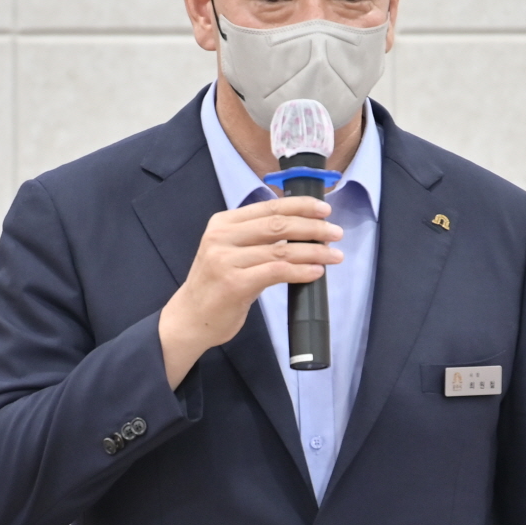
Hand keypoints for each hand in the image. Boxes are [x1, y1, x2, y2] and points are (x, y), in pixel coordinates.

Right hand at [159, 196, 341, 388]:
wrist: (189, 318)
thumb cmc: (215, 286)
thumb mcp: (229, 251)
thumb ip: (255, 237)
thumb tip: (299, 229)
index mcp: (223, 223)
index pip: (269, 207)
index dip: (300, 205)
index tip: (324, 209)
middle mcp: (222, 237)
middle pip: (278, 224)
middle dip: (312, 227)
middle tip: (336, 233)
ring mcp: (226, 260)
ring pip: (281, 249)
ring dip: (313, 251)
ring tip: (334, 255)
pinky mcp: (234, 284)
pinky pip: (276, 272)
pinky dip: (301, 271)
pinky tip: (316, 272)